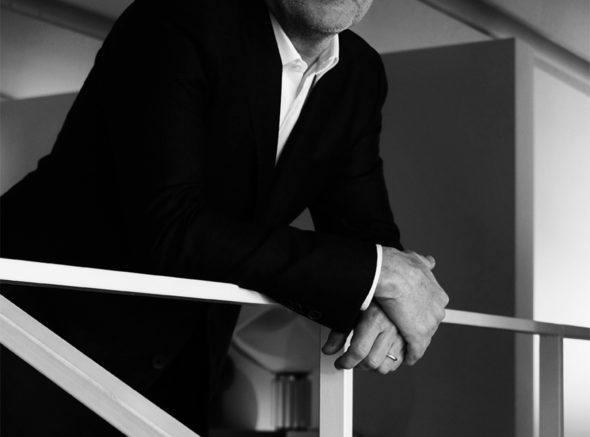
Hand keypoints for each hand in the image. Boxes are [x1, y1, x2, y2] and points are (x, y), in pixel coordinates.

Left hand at [322, 303, 404, 373]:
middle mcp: (390, 329)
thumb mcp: (353, 311)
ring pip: (385, 367)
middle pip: (372, 362)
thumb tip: (328, 349)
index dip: (346, 361)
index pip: (359, 350)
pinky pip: (397, 364)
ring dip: (372, 367)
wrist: (395, 288)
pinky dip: (385, 364)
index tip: (340, 363)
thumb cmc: (372, 298)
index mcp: (375, 319)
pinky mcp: (408, 341)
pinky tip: (377, 354)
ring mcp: (401, 336)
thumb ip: (339, 332)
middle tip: (350, 360)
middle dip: (357, 365)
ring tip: (364, 357)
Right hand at [374, 247, 448, 365]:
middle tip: (406, 331)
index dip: (421, 314)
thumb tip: (430, 261)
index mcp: (438, 295)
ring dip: (414, 343)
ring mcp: (429, 324)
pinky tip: (406, 358)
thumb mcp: (416, 259)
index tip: (412, 315)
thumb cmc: (398, 266)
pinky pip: (416, 350)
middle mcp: (437, 310)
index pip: (432, 310)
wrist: (390, 274)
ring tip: (405, 348)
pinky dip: (412, 355)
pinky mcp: (418, 335)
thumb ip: (425, 263)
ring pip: (424, 338)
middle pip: (429, 325)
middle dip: (418, 328)